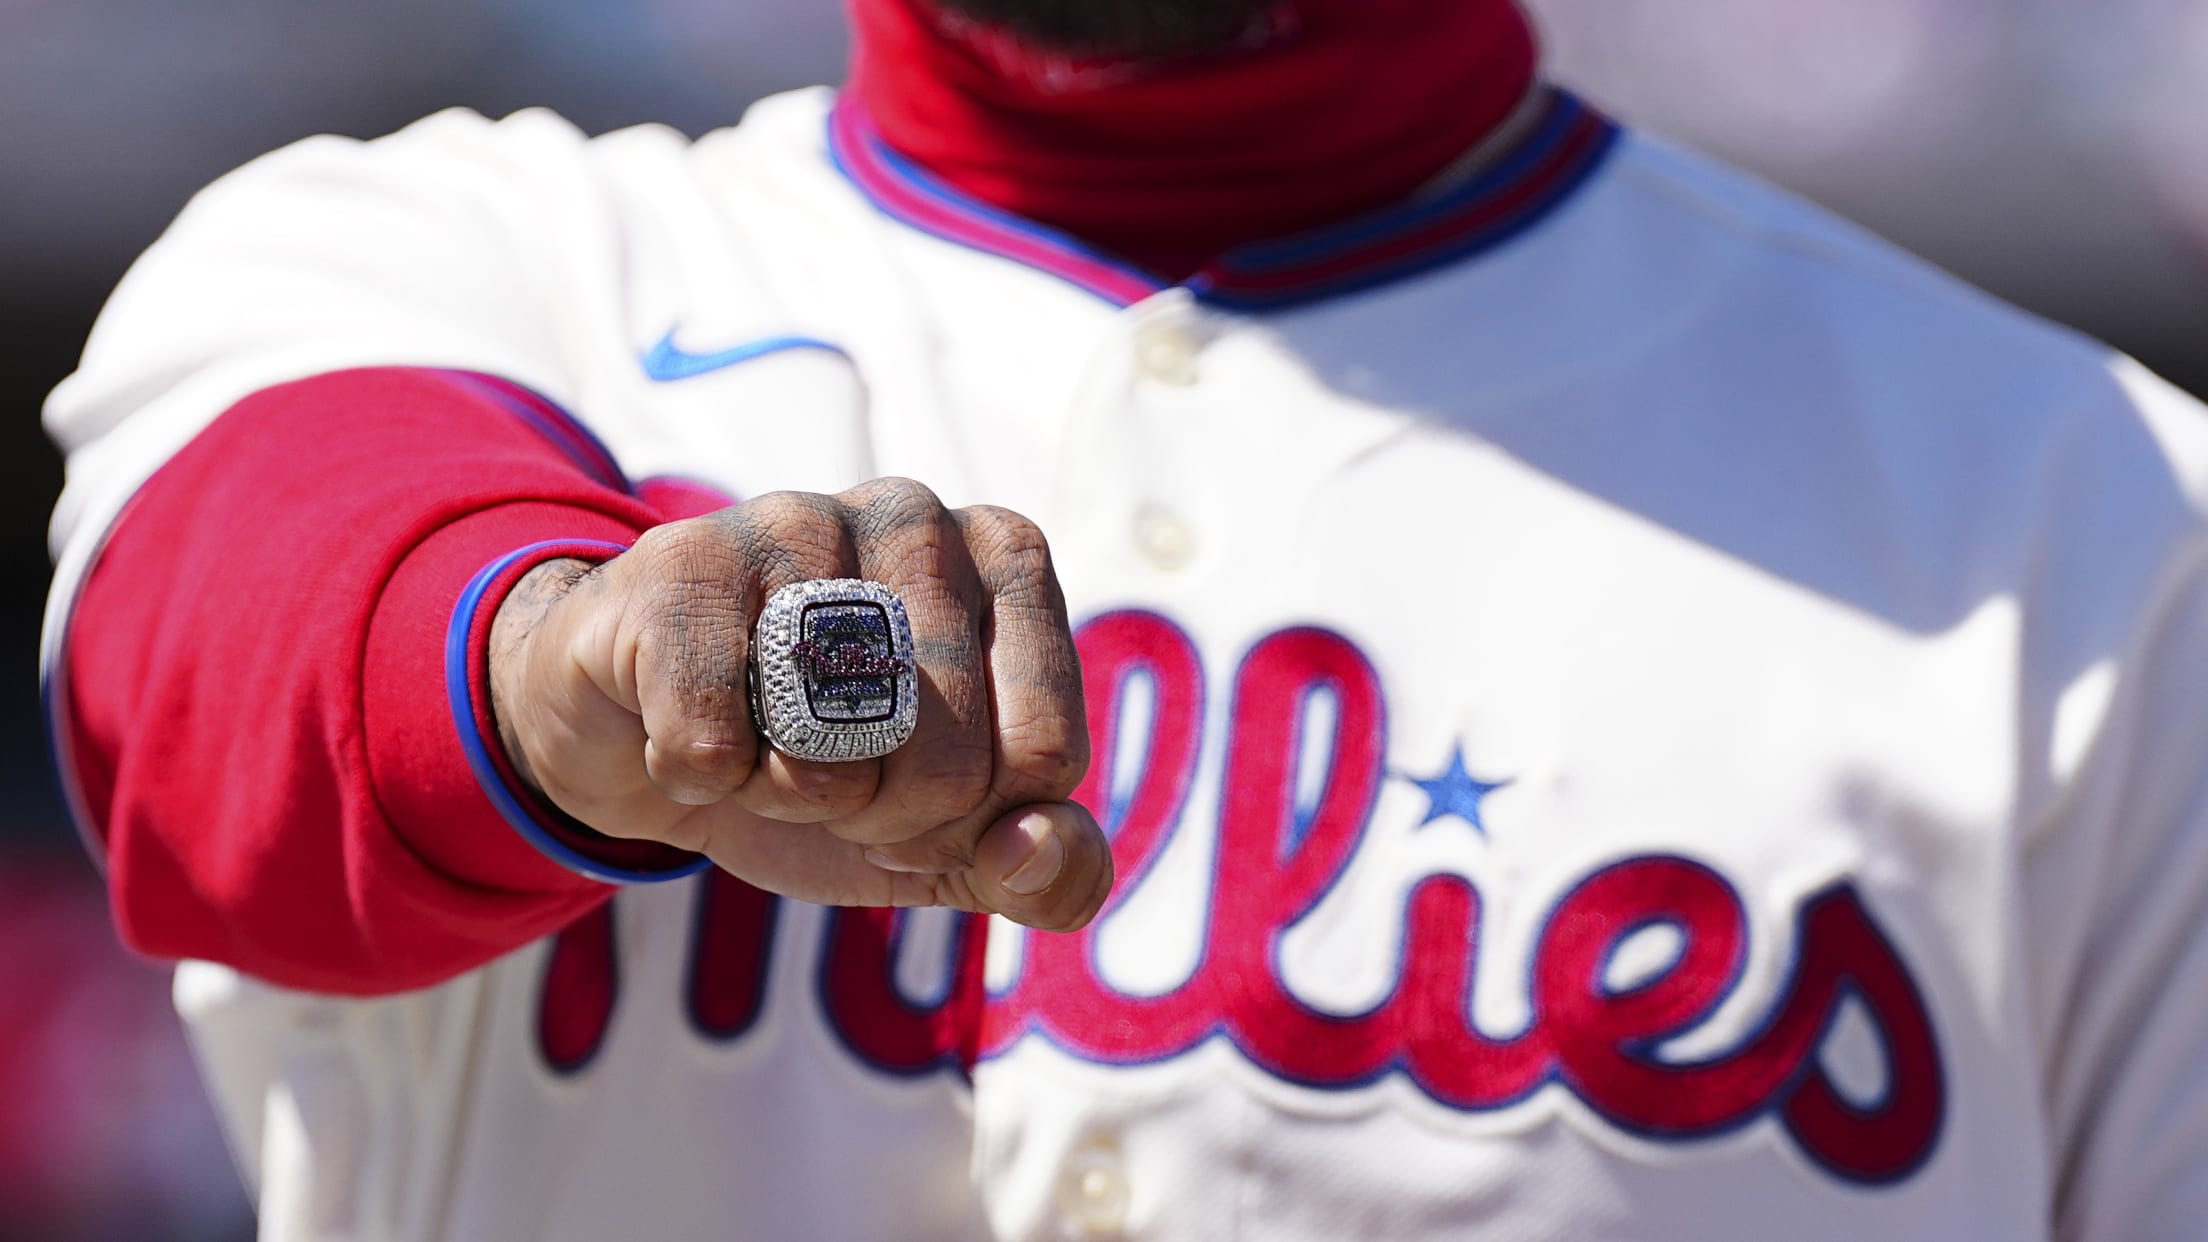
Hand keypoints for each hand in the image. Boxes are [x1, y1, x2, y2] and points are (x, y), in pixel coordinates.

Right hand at [488, 479, 1110, 930]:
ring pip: (833, 760)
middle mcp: (917, 514)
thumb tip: (1035, 851)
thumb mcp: (954, 841)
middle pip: (951, 770)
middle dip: (881, 821)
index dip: (972, 825)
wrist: (638, 729)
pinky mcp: (683, 563)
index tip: (918, 797)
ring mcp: (795, 520)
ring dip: (788, 800)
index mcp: (1009, 557)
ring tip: (761, 739)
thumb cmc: (825, 769)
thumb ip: (1050, 868)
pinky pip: (714, 749)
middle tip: (828, 773)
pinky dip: (697, 780)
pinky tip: (685, 723)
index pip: (1044, 758)